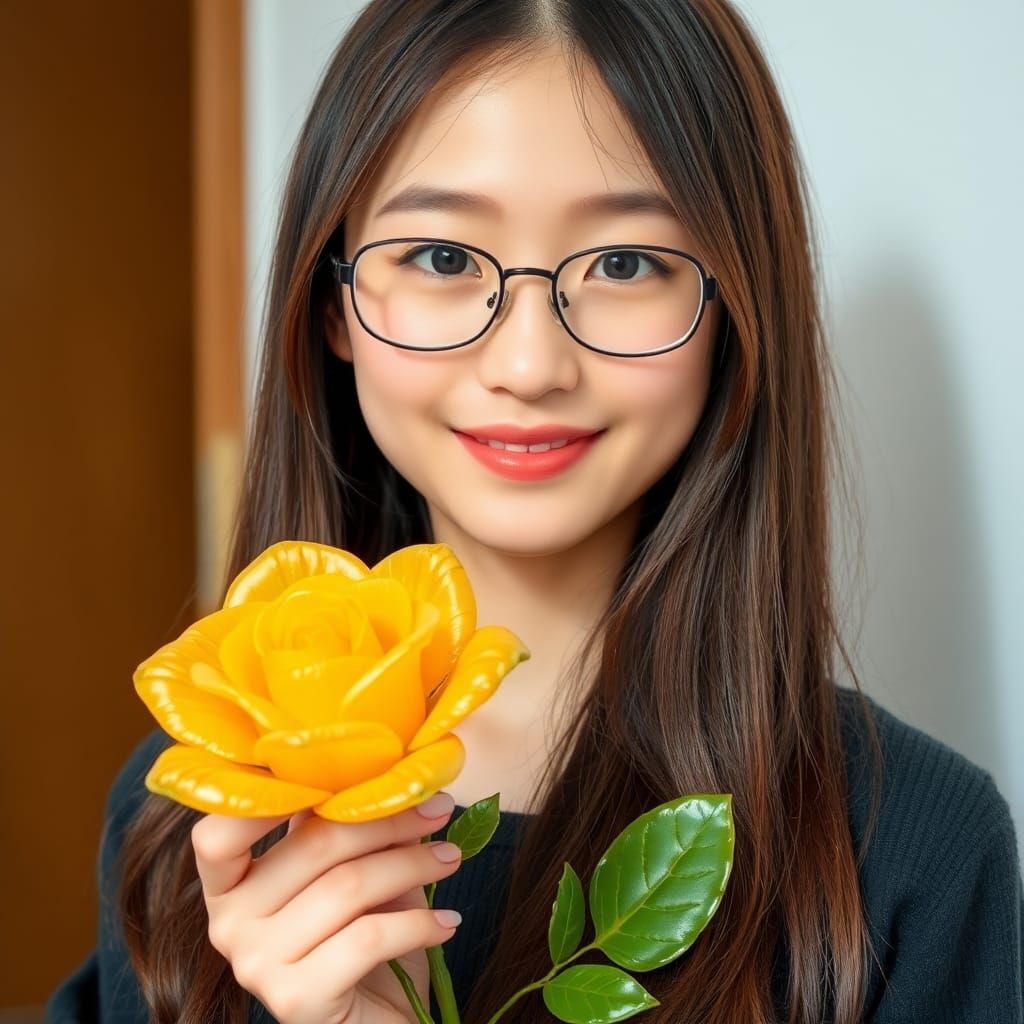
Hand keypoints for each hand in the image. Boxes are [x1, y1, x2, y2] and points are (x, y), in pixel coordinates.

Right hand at [190, 792, 462, 1023]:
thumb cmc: (362, 937)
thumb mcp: (352, 869)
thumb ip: (346, 823)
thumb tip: (389, 767)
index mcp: (229, 884)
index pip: (219, 832)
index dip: (268, 797)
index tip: (340, 768)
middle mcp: (227, 923)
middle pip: (313, 844)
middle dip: (388, 820)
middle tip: (439, 808)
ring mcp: (255, 965)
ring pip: (347, 886)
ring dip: (414, 864)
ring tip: (451, 858)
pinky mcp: (295, 1000)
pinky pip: (368, 937)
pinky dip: (419, 923)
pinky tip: (447, 922)